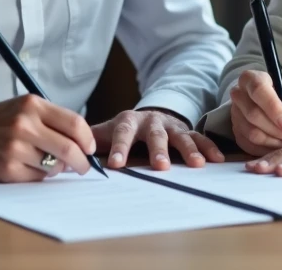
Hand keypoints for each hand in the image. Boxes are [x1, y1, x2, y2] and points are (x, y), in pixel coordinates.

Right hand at [0, 95, 95, 181]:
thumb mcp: (23, 107)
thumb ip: (52, 120)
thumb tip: (81, 144)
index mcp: (32, 105)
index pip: (74, 123)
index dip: (88, 139)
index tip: (90, 148)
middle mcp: (24, 125)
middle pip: (69, 148)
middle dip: (82, 162)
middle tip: (83, 167)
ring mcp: (15, 148)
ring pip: (54, 166)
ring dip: (58, 169)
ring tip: (49, 163)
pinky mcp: (7, 169)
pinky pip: (37, 177)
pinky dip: (40, 175)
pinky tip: (30, 167)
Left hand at [92, 108, 224, 170]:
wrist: (148, 115)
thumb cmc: (123, 130)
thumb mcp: (105, 132)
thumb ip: (89, 141)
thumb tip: (64, 155)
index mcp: (127, 121)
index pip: (122, 133)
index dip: (119, 147)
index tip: (116, 164)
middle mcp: (151, 121)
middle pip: (155, 134)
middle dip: (158, 150)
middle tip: (160, 166)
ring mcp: (170, 125)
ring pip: (180, 136)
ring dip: (189, 150)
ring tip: (197, 165)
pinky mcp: (186, 131)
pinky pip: (199, 138)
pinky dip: (208, 148)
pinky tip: (217, 159)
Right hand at [229, 69, 281, 155]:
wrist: (272, 105)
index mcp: (252, 78)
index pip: (258, 89)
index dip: (273, 108)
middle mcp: (238, 94)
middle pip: (253, 114)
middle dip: (276, 129)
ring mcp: (235, 114)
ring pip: (251, 132)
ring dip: (273, 141)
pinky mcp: (235, 131)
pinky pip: (249, 145)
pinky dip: (266, 149)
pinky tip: (277, 145)